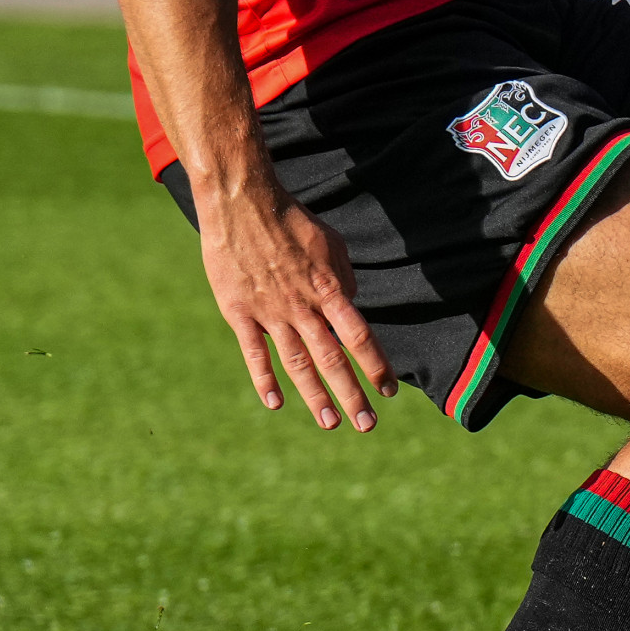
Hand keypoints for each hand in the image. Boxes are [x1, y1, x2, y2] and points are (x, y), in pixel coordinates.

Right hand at [193, 177, 396, 430]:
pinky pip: (254, 353)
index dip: (376, 366)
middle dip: (352, 395)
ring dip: (315, 397)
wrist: (243, 205)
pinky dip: (265, 380)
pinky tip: (276, 403)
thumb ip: (343, 282)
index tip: (390, 391)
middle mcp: (303, 307)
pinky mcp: (239, 313)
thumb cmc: (293, 223)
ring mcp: (270, 312)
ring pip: (297, 363)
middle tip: (367, 425)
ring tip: (329, 423)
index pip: (360, 337)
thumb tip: (351, 311)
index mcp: (330, 290)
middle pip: (332, 359)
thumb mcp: (333, 247)